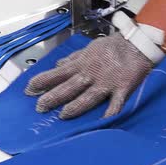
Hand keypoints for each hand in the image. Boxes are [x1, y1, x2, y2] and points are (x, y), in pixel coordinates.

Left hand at [25, 33, 153, 119]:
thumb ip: (73, 59)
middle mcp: (90, 74)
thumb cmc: (113, 46)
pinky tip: (104, 121)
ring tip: (63, 115)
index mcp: (81, 64)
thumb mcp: (89, 49)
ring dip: (75, 106)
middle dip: (53, 97)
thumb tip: (57, 65)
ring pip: (88, 96)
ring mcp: (106, 82)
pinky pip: (116, 102)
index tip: (28, 89)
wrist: (137, 42)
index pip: (57, 74)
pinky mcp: (122, 88)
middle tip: (39, 107)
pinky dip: (111, 112)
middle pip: (68, 87)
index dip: (42, 81)